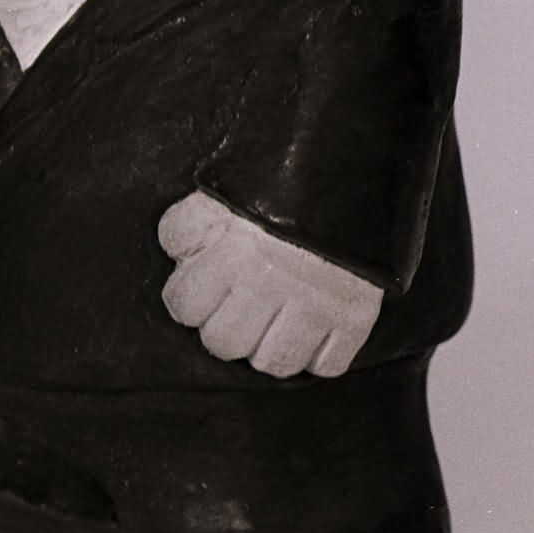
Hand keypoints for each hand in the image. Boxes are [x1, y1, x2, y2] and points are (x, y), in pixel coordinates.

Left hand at [156, 191, 382, 377]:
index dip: (188, 297)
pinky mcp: (355, 317)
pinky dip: (318, 355)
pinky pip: (328, 365)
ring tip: (273, 323)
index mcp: (232, 254)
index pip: (184, 306)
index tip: (201, 288)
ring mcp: (315, 307)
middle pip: (224, 345)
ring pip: (274, 364)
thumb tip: (178, 261)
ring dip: (269, 347)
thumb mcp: (222, 193)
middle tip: (237, 307)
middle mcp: (270, 287)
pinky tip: (311, 330)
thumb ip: (186, 227)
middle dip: (224, 328)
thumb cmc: (279, 181)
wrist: (352, 167)